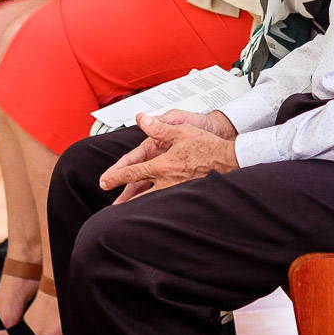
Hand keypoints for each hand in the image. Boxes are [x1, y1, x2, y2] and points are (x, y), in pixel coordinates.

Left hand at [100, 109, 236, 200]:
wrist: (229, 159)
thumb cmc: (206, 145)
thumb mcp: (181, 130)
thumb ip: (158, 127)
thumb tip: (141, 119)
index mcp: (161, 165)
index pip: (132, 172)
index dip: (115, 177)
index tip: (104, 182)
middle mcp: (166, 180)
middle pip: (138, 195)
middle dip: (123, 201)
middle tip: (110, 208)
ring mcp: (176, 190)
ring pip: (150, 202)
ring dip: (137, 208)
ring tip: (127, 215)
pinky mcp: (185, 194)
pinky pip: (165, 203)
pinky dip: (154, 207)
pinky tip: (152, 211)